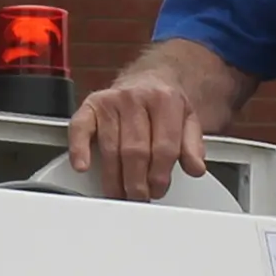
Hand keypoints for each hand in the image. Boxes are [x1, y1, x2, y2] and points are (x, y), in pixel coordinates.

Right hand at [67, 78, 207, 200]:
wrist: (150, 77)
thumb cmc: (165, 103)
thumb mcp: (189, 119)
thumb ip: (192, 145)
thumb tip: (195, 168)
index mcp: (164, 100)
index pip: (163, 147)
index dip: (160, 176)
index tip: (158, 190)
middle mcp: (136, 98)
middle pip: (136, 151)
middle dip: (137, 182)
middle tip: (139, 197)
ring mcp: (112, 101)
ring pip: (111, 149)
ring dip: (114, 178)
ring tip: (120, 193)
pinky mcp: (91, 105)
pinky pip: (80, 128)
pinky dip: (79, 149)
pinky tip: (83, 166)